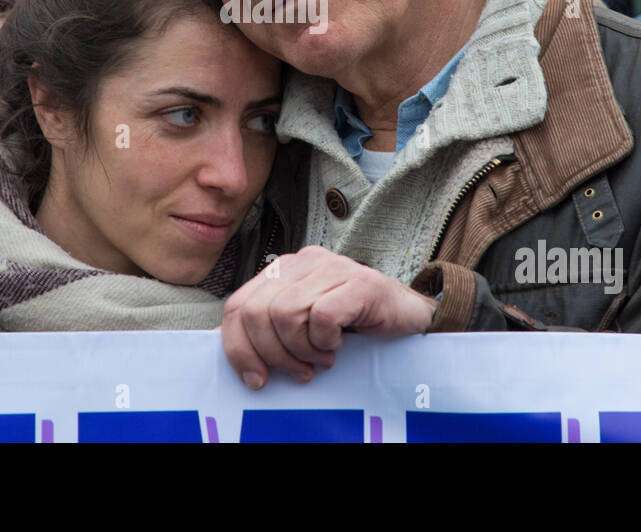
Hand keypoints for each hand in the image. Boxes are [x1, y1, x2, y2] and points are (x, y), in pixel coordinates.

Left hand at [221, 246, 436, 389]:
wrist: (410, 320)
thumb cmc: (354, 327)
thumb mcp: (302, 327)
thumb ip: (269, 331)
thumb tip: (230, 354)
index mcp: (283, 270)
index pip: (237, 305)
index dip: (238, 347)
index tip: (256, 379)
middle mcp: (303, 261)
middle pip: (255, 311)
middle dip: (272, 353)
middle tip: (299, 372)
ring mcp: (332, 267)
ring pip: (285, 314)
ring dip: (302, 349)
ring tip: (322, 358)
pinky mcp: (359, 282)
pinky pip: (322, 317)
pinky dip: (326, 342)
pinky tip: (340, 345)